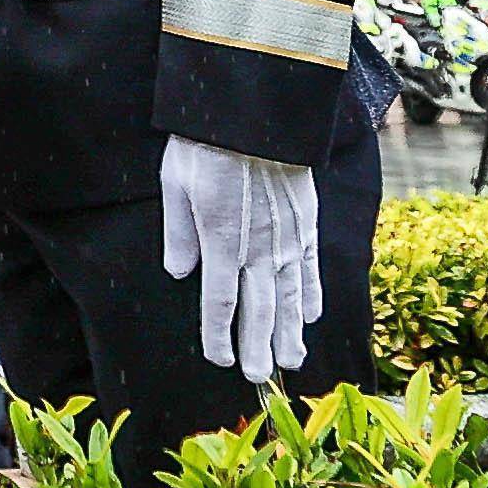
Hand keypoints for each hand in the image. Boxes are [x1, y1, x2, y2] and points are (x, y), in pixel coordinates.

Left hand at [154, 134, 324, 384]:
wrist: (257, 110)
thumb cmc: (207, 143)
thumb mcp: (176, 183)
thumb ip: (180, 233)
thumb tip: (181, 274)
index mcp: (221, 242)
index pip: (219, 303)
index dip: (219, 336)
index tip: (220, 359)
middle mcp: (258, 248)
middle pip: (260, 311)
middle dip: (258, 347)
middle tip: (260, 377)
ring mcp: (288, 238)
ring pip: (290, 298)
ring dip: (289, 332)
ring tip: (289, 360)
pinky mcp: (306, 223)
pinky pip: (311, 268)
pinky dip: (311, 295)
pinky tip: (310, 317)